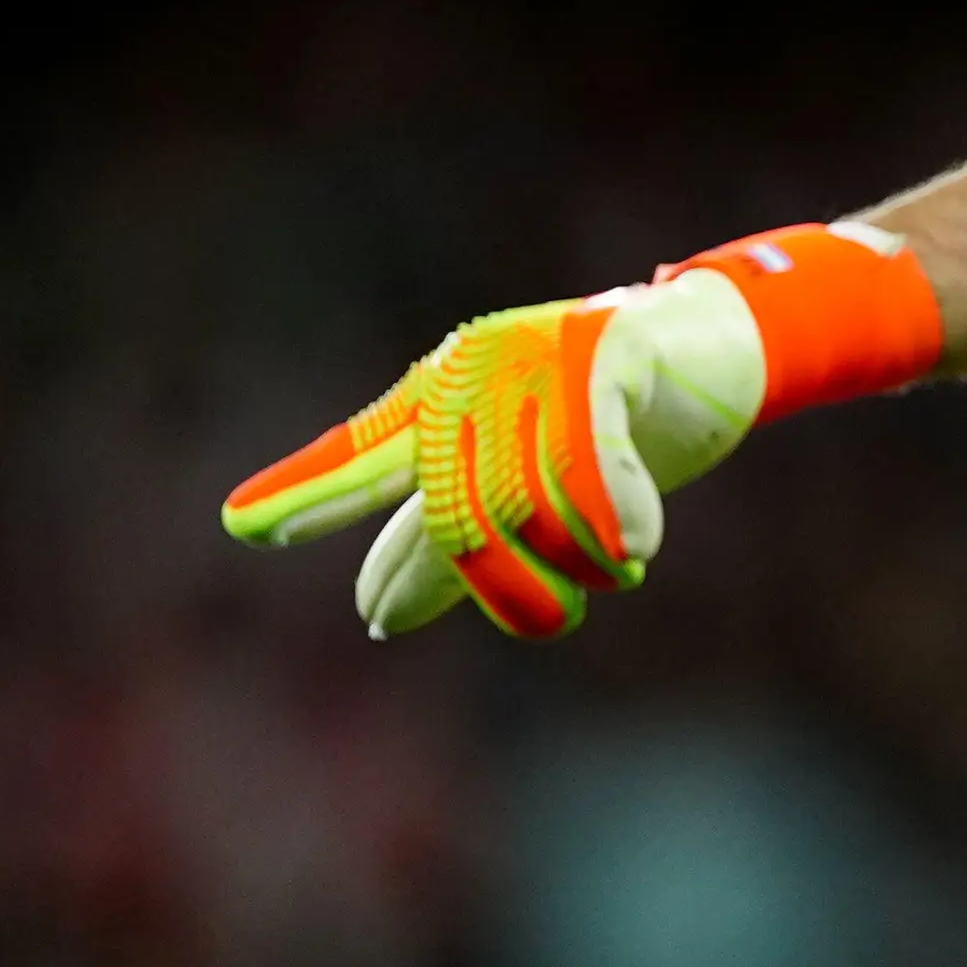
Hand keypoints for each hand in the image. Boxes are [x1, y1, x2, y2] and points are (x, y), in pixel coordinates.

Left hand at [220, 268, 763, 639]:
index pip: (365, 453)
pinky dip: (615, 513)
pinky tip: (634, 548)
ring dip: (579, 561)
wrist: (723, 345)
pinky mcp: (605, 347)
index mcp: (444, 398)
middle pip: (458, 512)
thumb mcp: (527, 485)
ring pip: (528, 501)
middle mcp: (476, 370)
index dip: (310, 491)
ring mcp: (537, 354)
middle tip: (555, 621)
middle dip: (502, 589)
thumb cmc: (622, 420)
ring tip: (618, 567)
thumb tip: (373, 617)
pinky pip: (591, 458)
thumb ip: (450, 546)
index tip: (243, 526)